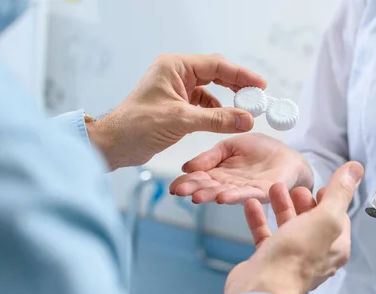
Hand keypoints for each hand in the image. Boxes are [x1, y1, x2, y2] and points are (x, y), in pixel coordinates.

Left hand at [86, 54, 266, 169]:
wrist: (115, 145)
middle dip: (237, 85)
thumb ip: (217, 119)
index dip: (240, 74)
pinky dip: (216, 111)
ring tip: (244, 110)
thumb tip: (246, 119)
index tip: (260, 84)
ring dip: (227, 100)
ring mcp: (176, 89)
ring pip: (211, 90)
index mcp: (174, 67)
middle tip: (258, 96)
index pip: (215, 65)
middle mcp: (176, 74)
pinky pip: (203, 104)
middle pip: (215, 74)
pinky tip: (225, 120)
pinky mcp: (177, 105)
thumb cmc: (138, 126)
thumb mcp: (182, 120)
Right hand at [169, 133, 313, 203]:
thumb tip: (187, 166)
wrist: (287, 156)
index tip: (173, 186)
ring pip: (224, 193)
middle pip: (208, 188)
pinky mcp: (262, 193)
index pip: (199, 178)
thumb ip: (211, 156)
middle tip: (180, 191)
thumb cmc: (259, 150)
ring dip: (210, 196)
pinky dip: (234, 197)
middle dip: (193, 190)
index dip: (186, 182)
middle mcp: (229, 185)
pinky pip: (247, 195)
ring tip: (197, 197)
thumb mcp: (230, 146)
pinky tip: (222, 198)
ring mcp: (245, 190)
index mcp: (219, 173)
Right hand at [224, 162, 363, 293]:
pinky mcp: (269, 261)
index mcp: (336, 247)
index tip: (320, 186)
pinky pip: (266, 236)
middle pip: (312, 222)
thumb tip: (356, 168)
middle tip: (295, 187)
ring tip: (273, 188)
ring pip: (288, 227)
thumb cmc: (296, 255)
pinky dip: (260, 219)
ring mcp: (291, 259)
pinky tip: (251, 205)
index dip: (331, 200)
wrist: (262, 288)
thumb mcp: (325, 218)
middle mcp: (316, 255)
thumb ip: (340, 192)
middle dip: (304, 201)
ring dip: (281, 206)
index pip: (339, 219)